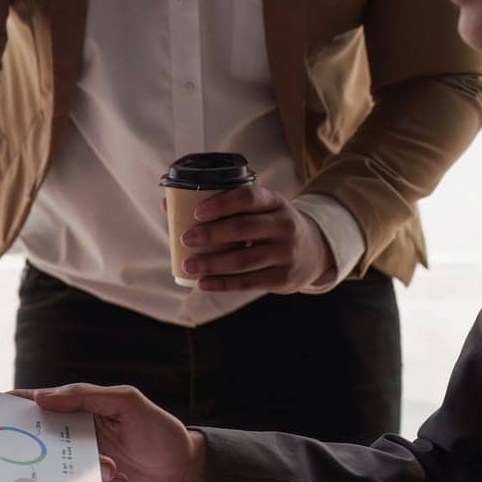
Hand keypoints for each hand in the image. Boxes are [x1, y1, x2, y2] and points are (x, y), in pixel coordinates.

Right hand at [14, 384, 206, 481]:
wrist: (185, 472)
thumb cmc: (160, 431)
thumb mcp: (128, 403)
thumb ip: (87, 395)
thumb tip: (43, 397)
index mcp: (77, 410)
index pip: (36, 404)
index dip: (10, 408)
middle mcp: (73, 437)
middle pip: (38, 443)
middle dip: (38, 451)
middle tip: (43, 457)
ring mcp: (80, 464)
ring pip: (57, 472)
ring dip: (84, 473)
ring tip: (116, 470)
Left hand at [182, 187, 335, 292]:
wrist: (314, 251)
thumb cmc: (270, 227)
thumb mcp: (260, 210)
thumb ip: (223, 206)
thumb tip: (167, 203)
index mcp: (275, 202)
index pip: (249, 197)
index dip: (222, 203)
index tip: (197, 212)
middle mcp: (284, 225)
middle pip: (244, 228)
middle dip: (211, 234)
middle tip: (185, 238)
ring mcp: (286, 253)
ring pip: (244, 259)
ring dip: (212, 263)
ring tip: (188, 264)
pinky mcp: (283, 279)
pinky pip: (249, 283)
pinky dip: (223, 284)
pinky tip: (203, 283)